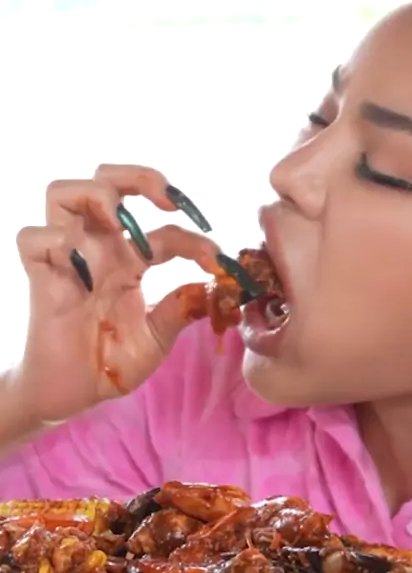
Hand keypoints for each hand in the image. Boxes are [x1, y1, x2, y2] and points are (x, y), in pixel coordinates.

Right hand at [15, 163, 218, 422]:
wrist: (72, 395)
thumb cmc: (110, 363)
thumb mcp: (157, 337)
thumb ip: (182, 309)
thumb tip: (216, 286)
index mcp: (128, 262)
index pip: (165, 229)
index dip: (195, 238)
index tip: (218, 261)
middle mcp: (97, 251)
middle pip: (104, 180)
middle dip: (137, 177)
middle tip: (166, 200)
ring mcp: (67, 260)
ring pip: (61, 192)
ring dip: (95, 195)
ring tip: (120, 221)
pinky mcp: (41, 279)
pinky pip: (32, 238)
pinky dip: (55, 240)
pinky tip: (81, 266)